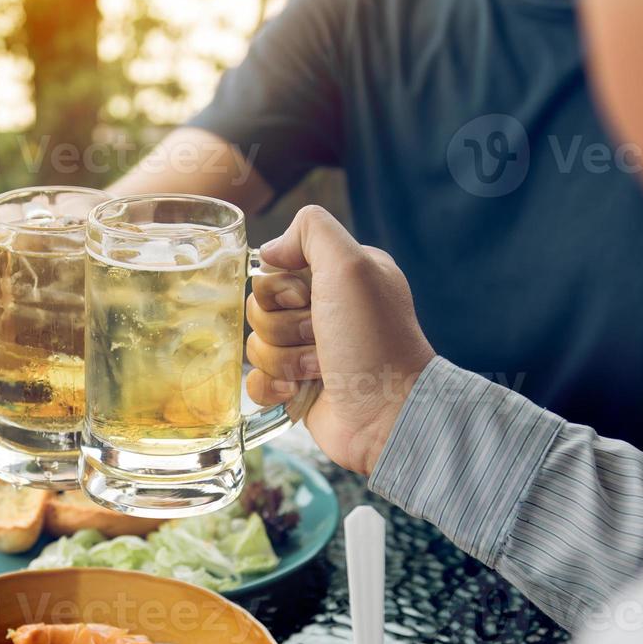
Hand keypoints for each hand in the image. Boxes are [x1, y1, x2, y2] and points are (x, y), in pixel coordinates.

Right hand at [245, 206, 435, 475]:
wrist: (386, 412)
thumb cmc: (373, 338)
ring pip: (257, 343)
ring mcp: (308, 351)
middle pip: (260, 306)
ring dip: (284, 358)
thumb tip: (270, 250)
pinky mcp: (296, 388)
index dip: (281, 285)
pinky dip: (272, 386)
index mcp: (338, 276)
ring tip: (319, 368)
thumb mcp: (351, 264)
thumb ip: (311, 230)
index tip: (307, 298)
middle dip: (283, 325)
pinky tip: (298, 391)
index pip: (276, 267)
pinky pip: (256, 380)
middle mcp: (323, 310)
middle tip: (319, 336)